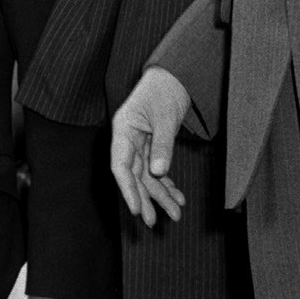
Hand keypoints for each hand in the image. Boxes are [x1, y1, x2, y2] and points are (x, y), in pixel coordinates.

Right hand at [109, 68, 190, 226]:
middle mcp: (127, 140)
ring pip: (147, 177)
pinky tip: (179, 197)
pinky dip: (168, 184)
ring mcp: (139, 144)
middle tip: (155, 222)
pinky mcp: (152, 146)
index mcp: (122, 130)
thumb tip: (159, 172)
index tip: (137, 210)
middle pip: (134, 176)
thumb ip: (162, 145)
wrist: (173, 76)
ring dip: (161, 195)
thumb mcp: (165, 117)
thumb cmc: (165, 90)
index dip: (127, 190)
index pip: (120, 166)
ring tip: (176, 213)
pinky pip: (157, 170)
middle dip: (146, 199)